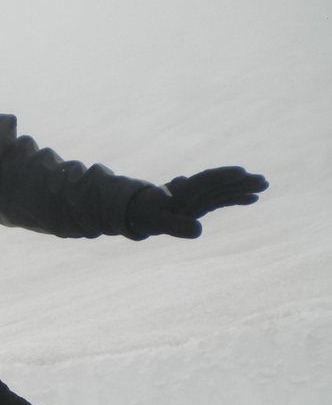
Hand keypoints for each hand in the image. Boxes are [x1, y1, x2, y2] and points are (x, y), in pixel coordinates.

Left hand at [127, 167, 267, 238]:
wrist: (140, 210)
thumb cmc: (147, 215)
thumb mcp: (158, 223)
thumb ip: (176, 226)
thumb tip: (199, 231)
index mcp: (184, 190)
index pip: (206, 180)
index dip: (223, 176)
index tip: (241, 173)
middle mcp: (195, 189)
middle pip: (221, 182)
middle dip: (241, 181)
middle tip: (262, 181)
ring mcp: (200, 195)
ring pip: (224, 188)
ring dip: (243, 187)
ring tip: (264, 186)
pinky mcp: (203, 202)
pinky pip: (223, 198)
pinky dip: (237, 197)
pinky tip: (253, 199)